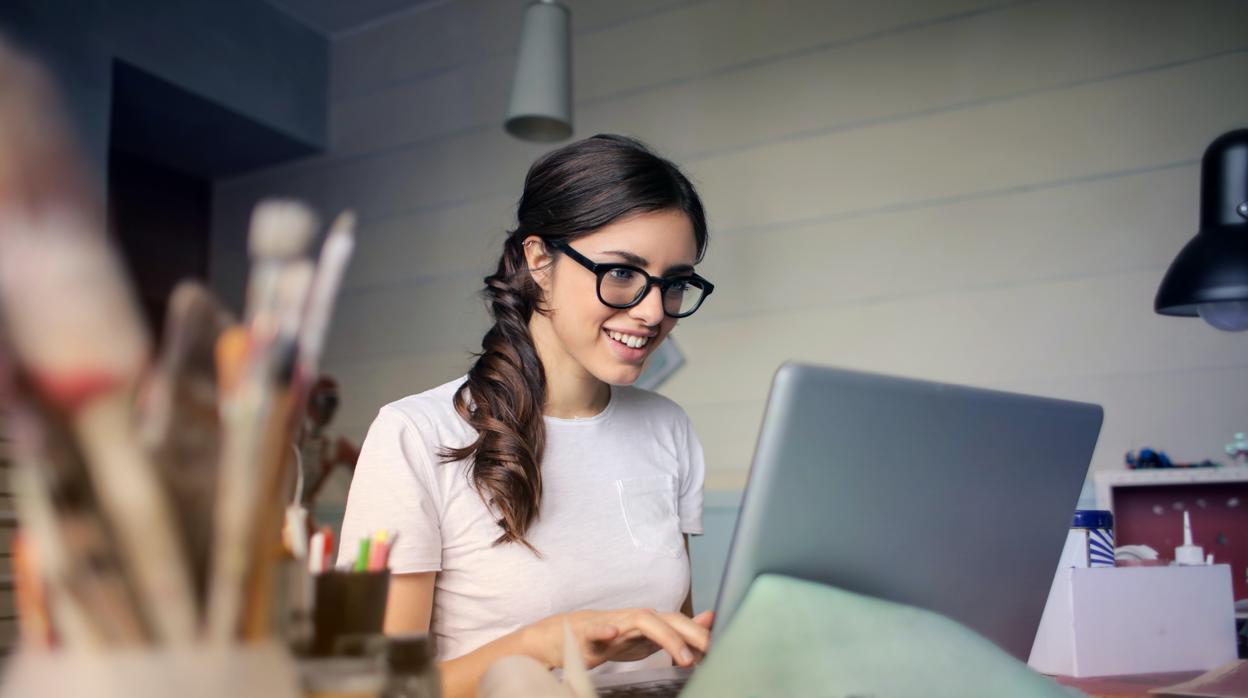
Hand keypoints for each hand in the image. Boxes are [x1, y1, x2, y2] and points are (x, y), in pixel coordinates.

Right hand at [524, 608, 713, 669]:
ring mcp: (614, 623)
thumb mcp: (649, 637)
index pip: (681, 624)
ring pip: (641, 621)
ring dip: (664, 637)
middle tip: (711, 650)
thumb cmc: (612, 637)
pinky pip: (597, 630)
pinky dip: (604, 631)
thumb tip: (711, 620)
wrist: (568, 637)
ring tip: (683, 657)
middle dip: (691, 633)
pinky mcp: (589, 633)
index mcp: (650, 622)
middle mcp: (636, 618)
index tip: (720, 649)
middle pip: (667, 619)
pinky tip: (612, 634)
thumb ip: (679, 630)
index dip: (700, 634)